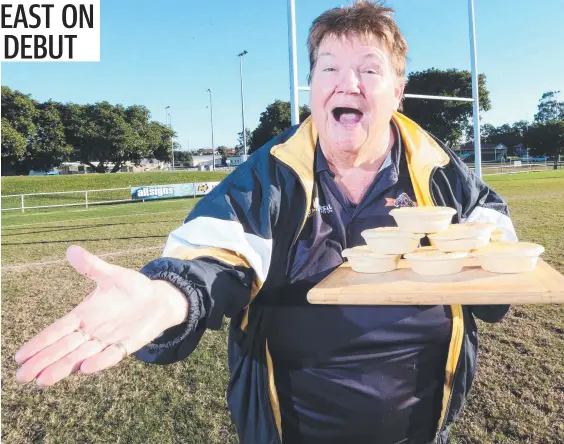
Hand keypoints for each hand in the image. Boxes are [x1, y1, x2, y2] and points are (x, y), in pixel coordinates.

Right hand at [14, 245, 188, 387]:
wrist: (159, 298)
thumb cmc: (131, 288)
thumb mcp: (111, 275)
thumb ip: (92, 266)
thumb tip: (71, 250)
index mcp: (83, 315)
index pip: (57, 330)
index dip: (39, 342)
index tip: (20, 356)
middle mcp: (91, 331)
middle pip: (63, 348)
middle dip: (43, 362)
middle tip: (22, 377)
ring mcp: (108, 340)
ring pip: (81, 356)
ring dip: (64, 367)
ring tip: (44, 380)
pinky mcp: (126, 345)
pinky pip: (111, 355)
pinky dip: (100, 361)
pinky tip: (86, 369)